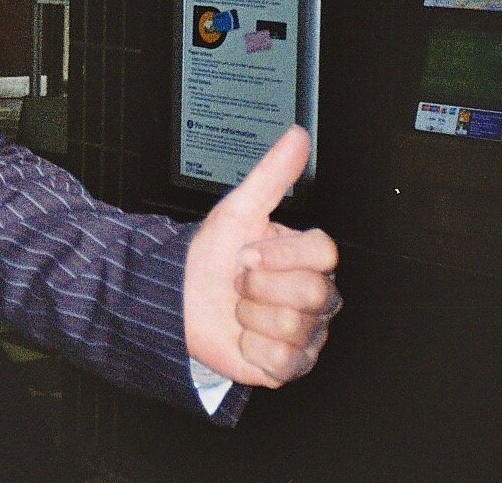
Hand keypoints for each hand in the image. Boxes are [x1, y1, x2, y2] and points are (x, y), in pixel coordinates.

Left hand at [183, 125, 340, 387]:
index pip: (323, 252)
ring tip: (238, 307)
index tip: (246, 251)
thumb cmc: (210, 255)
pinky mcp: (289, 365)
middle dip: (259, 285)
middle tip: (240, 281)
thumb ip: (272, 173)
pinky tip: (242, 335)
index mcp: (307, 259)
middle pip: (310, 291)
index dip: (279, 253)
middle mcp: (314, 297)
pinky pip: (281, 359)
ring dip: (250, 315)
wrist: (178, 298)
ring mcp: (306, 333)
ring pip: (293, 325)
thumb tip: (296, 136)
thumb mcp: (237, 209)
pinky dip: (250, 346)